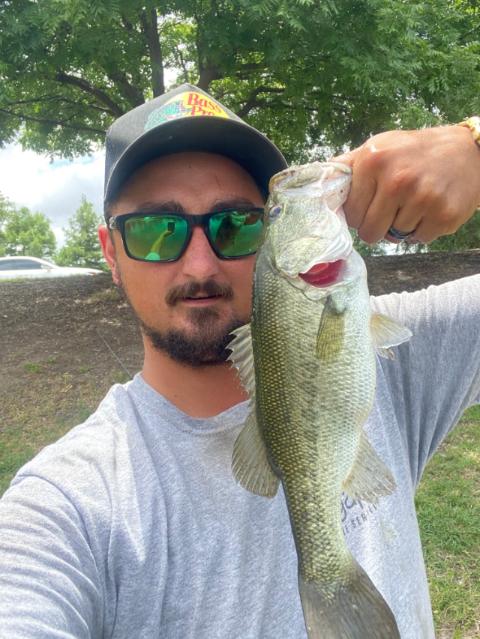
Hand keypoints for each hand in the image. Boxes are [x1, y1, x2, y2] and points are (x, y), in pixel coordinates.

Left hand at [333, 125, 479, 243]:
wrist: (467, 151)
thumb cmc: (413, 152)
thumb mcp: (379, 147)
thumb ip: (348, 165)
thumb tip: (317, 181)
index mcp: (374, 161)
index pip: (351, 213)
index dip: (359, 214)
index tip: (369, 205)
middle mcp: (398, 179)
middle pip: (369, 232)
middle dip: (376, 227)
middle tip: (388, 211)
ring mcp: (423, 198)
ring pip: (394, 238)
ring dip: (400, 226)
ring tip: (412, 204)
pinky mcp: (444, 215)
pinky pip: (418, 240)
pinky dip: (421, 230)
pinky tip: (428, 209)